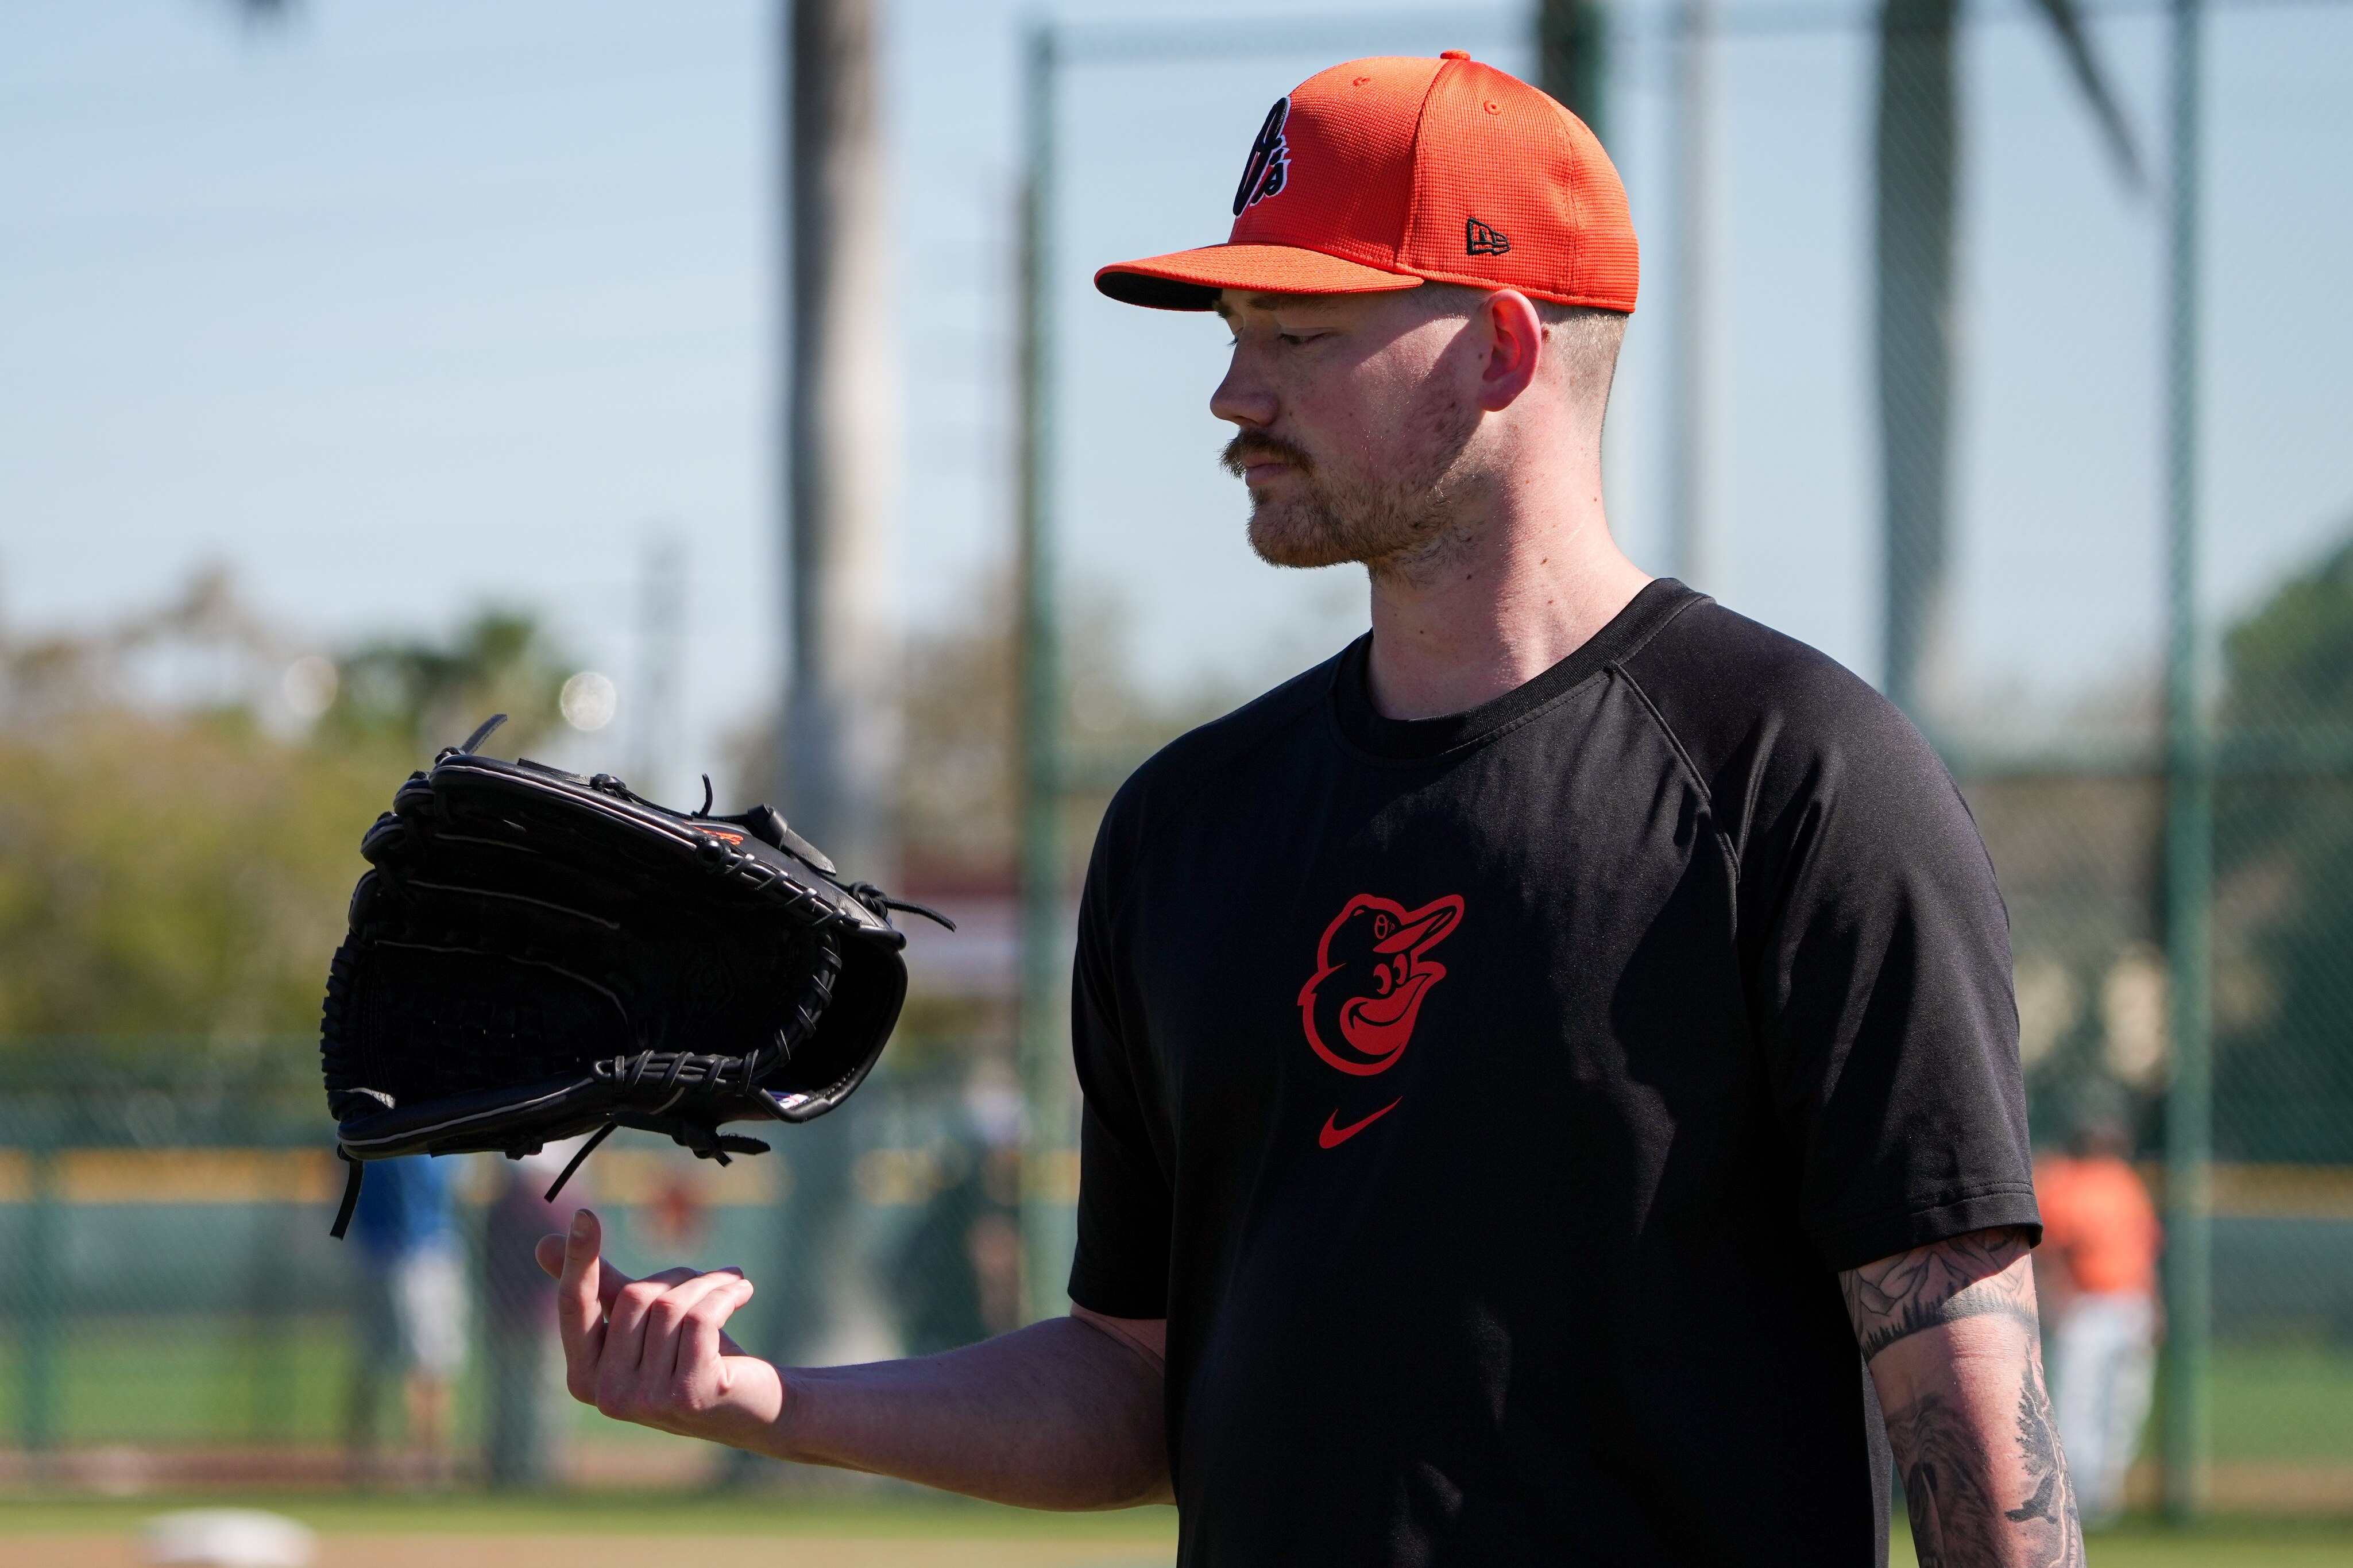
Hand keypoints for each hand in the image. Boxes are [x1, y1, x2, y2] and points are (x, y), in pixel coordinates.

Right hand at [534, 1207, 785, 1447]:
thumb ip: (600, 1289)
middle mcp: (607, 1396)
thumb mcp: (646, 1320)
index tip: (584, 1215)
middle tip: (712, 1280)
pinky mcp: (689, 1395)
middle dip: (678, 1278)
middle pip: (634, 1296)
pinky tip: (743, 1292)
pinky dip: (726, 1294)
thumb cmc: (695, 1354)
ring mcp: (647, 1401)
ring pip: (670, 1305)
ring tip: (733, 1285)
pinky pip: (700, 1317)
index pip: (575, 1306)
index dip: (580, 1260)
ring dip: (709, 1283)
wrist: (756, 1402)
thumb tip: (543, 1244)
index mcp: (583, 1377)